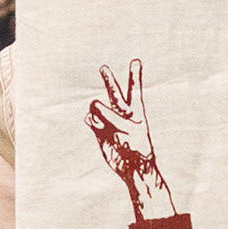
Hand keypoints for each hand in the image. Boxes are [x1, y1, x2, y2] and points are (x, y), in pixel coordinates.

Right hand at [88, 62, 169, 215]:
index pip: (134, 89)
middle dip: (109, 80)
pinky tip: (97, 127)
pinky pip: (91, 120)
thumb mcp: (126, 127)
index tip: (135, 61)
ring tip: (104, 123)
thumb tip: (92, 106)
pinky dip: (92, 121)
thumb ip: (109, 114)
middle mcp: (122, 113)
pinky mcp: (100, 131)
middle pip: (114, 93)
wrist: (131, 167)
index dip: (135, 75)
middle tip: (103, 67)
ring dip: (98, 111)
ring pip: (97, 107)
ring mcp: (109, 122)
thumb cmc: (135, 146)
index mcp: (135, 110)